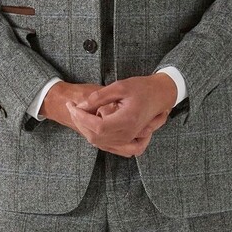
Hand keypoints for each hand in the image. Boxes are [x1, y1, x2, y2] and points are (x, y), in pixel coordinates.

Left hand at [62, 73, 176, 155]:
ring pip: (98, 142)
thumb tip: (81, 106)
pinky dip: (94, 135)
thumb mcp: (120, 87)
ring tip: (78, 113)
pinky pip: (106, 144)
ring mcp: (128, 139)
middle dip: (80, 122)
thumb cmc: (142, 88)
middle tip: (72, 108)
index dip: (81, 117)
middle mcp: (128, 134)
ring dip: (85, 129)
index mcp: (127, 120)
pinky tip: (89, 123)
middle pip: (95, 136)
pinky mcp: (127, 140)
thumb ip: (99, 97)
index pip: (97, 126)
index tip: (72, 105)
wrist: (159, 95)